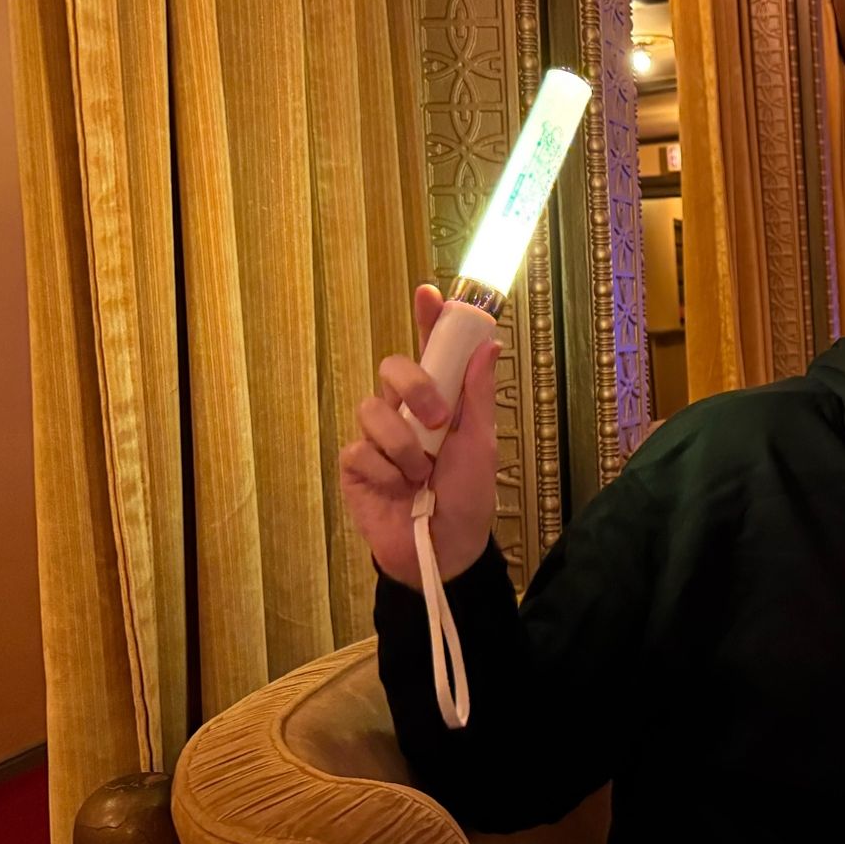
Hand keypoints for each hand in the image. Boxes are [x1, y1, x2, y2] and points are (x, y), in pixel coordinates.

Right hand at [338, 284, 500, 587]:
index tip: (432, 293)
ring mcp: (376, 438)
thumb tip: (489, 346)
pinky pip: (360, 450)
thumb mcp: (480, 445)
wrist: (445, 550)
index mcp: (438, 402)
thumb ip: (478, 397)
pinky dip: (387, 472)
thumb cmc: (466, 498)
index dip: (428, 320)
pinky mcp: (355, 467)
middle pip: (391, 368)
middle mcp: (403, 412)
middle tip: (437, 419)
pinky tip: (399, 490)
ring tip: (422, 475)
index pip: (430, 352)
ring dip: (403, 446)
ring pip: (371, 410)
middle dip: (414, 387)